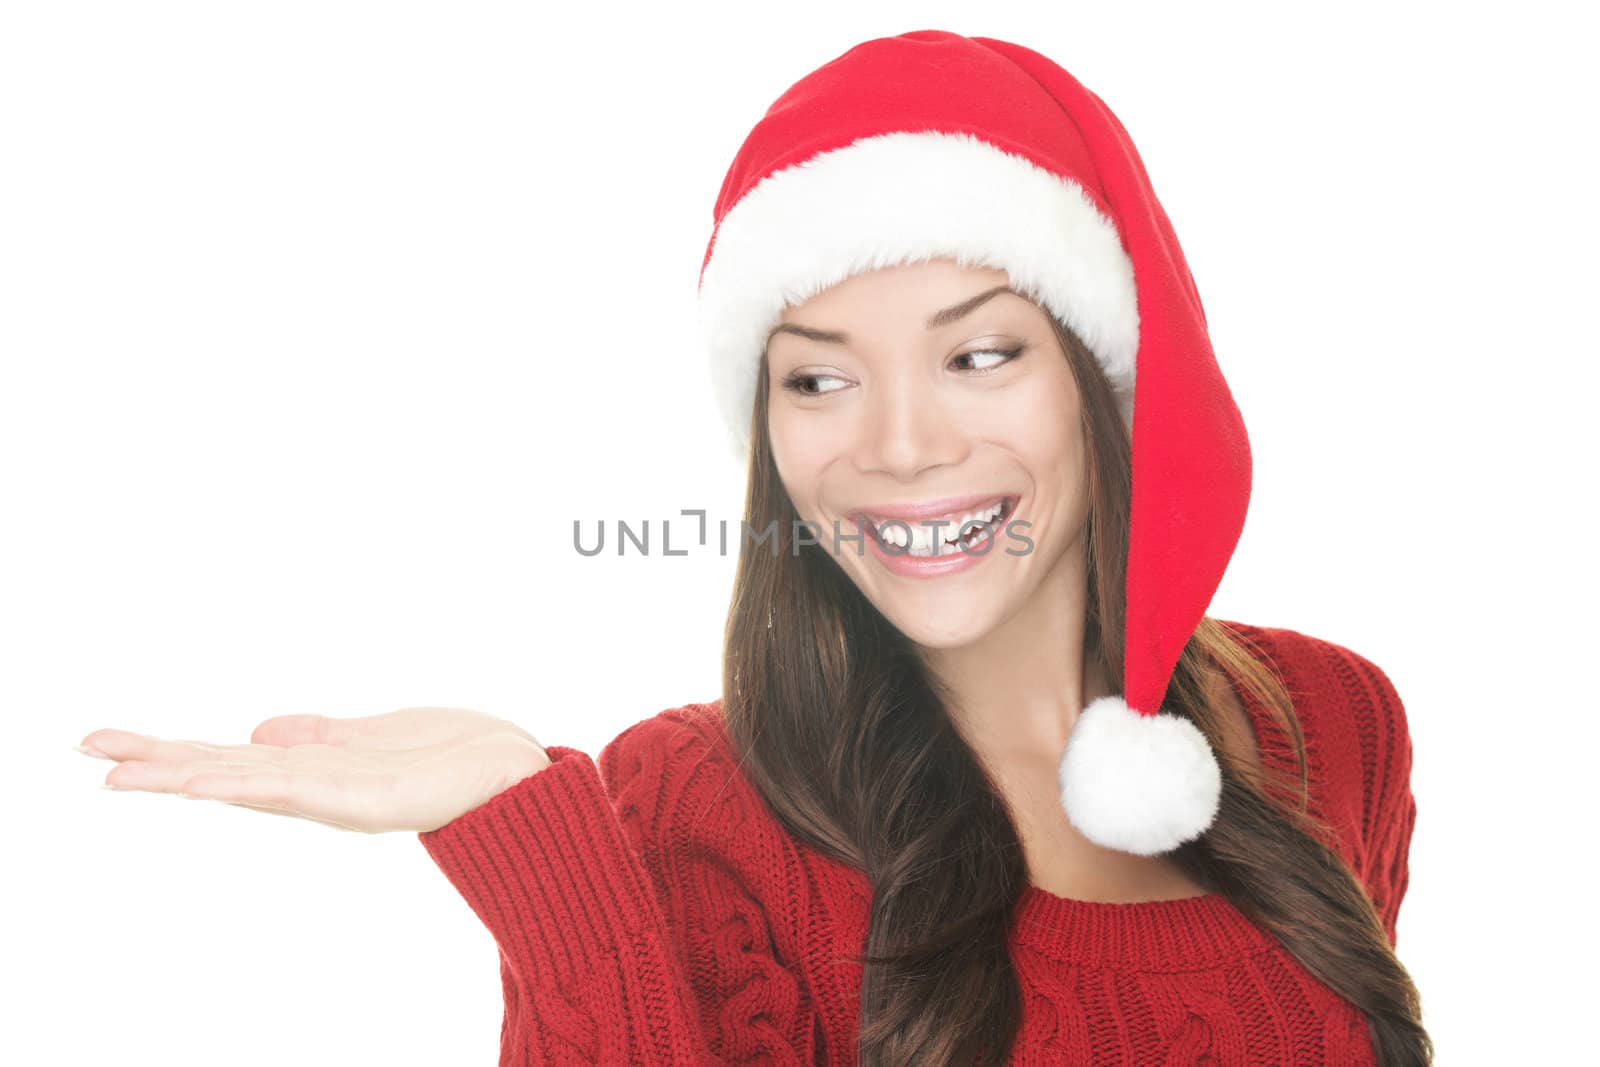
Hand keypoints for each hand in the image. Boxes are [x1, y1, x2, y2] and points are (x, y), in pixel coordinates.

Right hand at [77, 707, 552, 833]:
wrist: (510, 775)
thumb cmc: (446, 755)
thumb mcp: (366, 735)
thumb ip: (312, 736)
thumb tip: (254, 732)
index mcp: (308, 768)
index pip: (223, 757)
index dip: (166, 749)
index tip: (106, 741)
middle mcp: (312, 787)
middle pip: (218, 771)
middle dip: (154, 762)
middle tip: (85, 751)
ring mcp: (333, 796)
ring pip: (242, 782)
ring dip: (182, 776)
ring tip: (122, 774)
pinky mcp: (363, 798)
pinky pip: (295, 789)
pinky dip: (246, 786)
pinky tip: (205, 784)